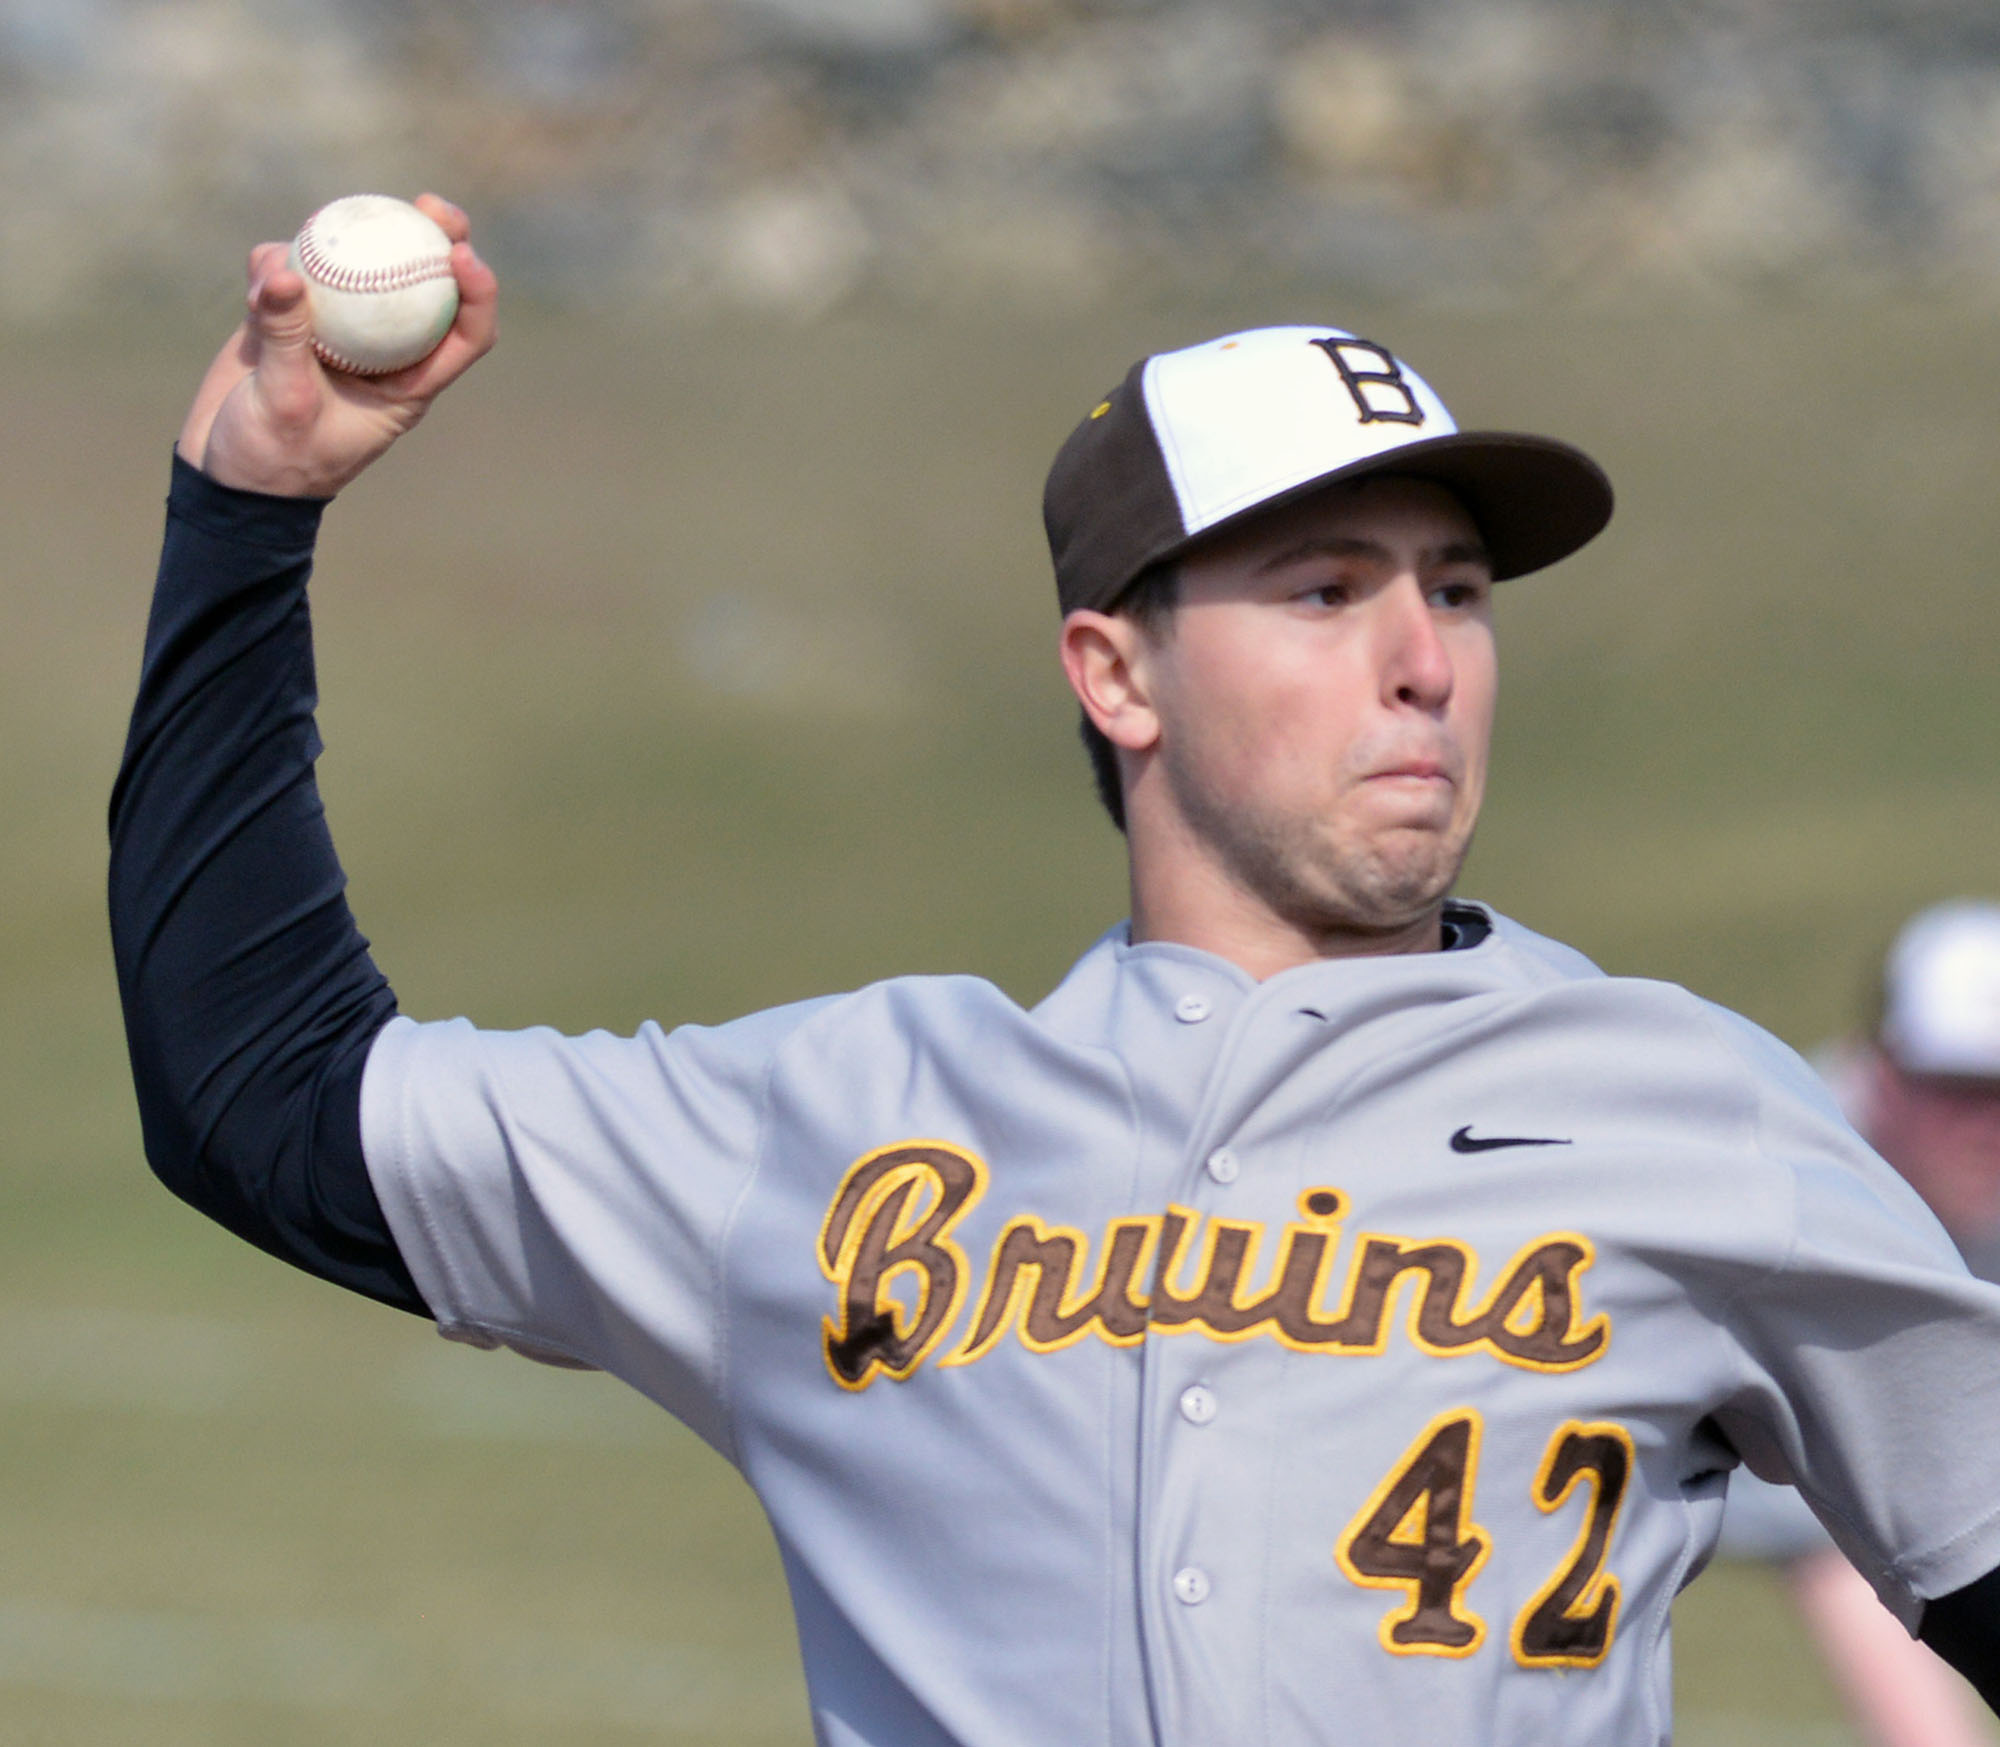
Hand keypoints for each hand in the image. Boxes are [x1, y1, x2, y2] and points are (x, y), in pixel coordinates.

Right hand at [176, 193, 497, 497]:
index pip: (464, 335)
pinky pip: (293, 274)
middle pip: (424, 287)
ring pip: (359, 271)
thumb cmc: (271, 459)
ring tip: (328, 224)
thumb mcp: (283, 403)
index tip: (461, 254)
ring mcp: (336, 332)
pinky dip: (279, 261)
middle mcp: (380, 353)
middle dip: (436, 239)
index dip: (477, 293)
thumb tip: (285, 269)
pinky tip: (263, 264)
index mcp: (406, 385)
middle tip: (428, 205)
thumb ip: (285, 337)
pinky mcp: (290, 319)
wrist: (225, 476)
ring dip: (347, 243)